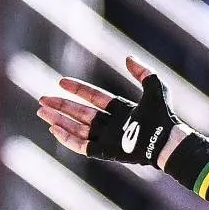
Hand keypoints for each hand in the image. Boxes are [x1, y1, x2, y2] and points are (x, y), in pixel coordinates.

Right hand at [34, 63, 177, 167]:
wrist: (166, 139)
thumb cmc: (164, 115)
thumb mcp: (155, 87)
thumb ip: (143, 72)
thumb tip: (128, 57)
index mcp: (121, 109)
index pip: (94, 97)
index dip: (78, 89)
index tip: (61, 82)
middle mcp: (112, 124)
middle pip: (81, 114)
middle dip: (61, 106)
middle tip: (42, 100)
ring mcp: (108, 139)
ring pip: (77, 129)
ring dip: (59, 120)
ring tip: (42, 112)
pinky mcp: (106, 152)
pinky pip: (82, 146)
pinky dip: (67, 138)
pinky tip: (54, 129)